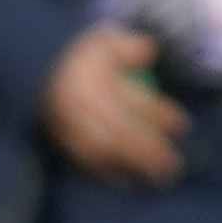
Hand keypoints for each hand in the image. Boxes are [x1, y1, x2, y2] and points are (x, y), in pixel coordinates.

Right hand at [39, 22, 190, 187]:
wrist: (38, 72)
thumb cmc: (86, 59)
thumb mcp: (106, 41)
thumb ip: (128, 46)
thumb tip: (148, 50)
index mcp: (86, 76)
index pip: (127, 98)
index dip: (157, 112)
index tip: (182, 125)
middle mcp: (73, 104)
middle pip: (114, 131)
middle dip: (147, 150)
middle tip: (173, 164)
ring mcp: (62, 125)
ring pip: (99, 150)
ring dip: (130, 166)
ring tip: (158, 177)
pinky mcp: (55, 141)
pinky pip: (82, 162)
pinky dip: (106, 174)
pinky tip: (129, 181)